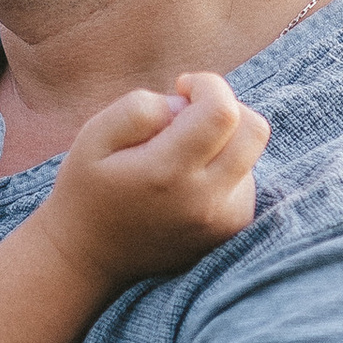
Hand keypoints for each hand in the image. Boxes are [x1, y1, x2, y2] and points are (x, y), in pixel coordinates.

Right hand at [40, 72, 268, 288]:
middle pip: (254, 129)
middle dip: (226, 105)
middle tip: (188, 111)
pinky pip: (247, 178)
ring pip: (250, 153)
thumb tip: (183, 103)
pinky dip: (225, 165)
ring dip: (222, 139)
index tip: (182, 86)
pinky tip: (188, 178)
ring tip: (178, 153)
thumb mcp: (93, 138)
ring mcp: (223, 221)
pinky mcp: (232, 230)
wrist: (89, 257)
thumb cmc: (88, 189)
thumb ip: (138, 109)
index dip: (208, 85)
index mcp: (167, 173)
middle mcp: (205, 201)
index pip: (222, 112)